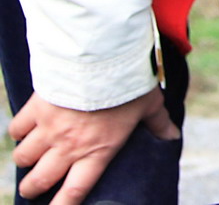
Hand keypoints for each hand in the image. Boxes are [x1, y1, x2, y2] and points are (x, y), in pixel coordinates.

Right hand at [9, 87, 177, 203]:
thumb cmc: (130, 83)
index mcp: (97, 151)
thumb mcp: (149, 104)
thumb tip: (173, 138)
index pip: (74, 192)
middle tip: (36, 185)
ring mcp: (49, 129)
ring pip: (24, 158)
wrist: (104, 57)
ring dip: (26, 159)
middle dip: (34, 187)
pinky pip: (16, 130)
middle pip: (38, 182)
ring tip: (33, 156)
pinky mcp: (36, 109)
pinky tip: (26, 129)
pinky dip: (19, 131)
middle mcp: (69, 146)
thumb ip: (158, 124)